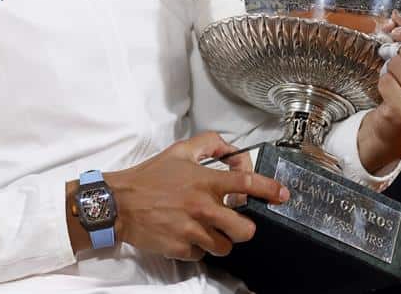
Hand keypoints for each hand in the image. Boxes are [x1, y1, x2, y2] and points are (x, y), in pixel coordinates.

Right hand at [105, 132, 288, 260]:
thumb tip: (229, 148)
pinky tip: (187, 234)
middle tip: (235, 221)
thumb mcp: (179, 152)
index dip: (269, 189)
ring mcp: (192, 230)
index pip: (246, 183)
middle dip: (245, 227)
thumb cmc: (148, 178)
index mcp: (204, 181)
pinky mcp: (181, 248)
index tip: (281, 194)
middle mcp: (202, 207)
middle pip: (244, 228)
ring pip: (226, 246)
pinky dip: (198, 247)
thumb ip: (208, 144)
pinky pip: (202, 255)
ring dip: (221, 238)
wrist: (119, 203)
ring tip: (207, 228)